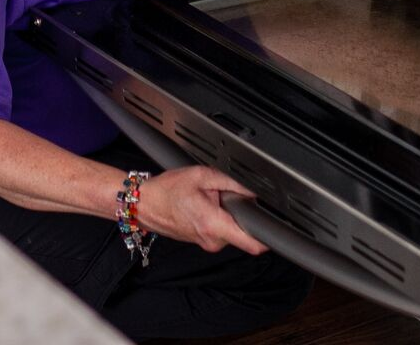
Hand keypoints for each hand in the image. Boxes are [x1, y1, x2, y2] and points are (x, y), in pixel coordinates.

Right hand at [131, 167, 267, 254]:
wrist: (144, 204)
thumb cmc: (167, 190)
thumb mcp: (201, 175)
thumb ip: (231, 182)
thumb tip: (252, 190)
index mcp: (213, 224)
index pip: (252, 243)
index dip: (268, 238)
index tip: (274, 227)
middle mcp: (212, 240)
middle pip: (243, 232)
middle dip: (240, 213)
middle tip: (224, 196)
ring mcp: (207, 243)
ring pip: (232, 230)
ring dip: (227, 216)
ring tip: (209, 200)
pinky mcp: (204, 242)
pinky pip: (220, 232)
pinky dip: (218, 220)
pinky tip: (204, 207)